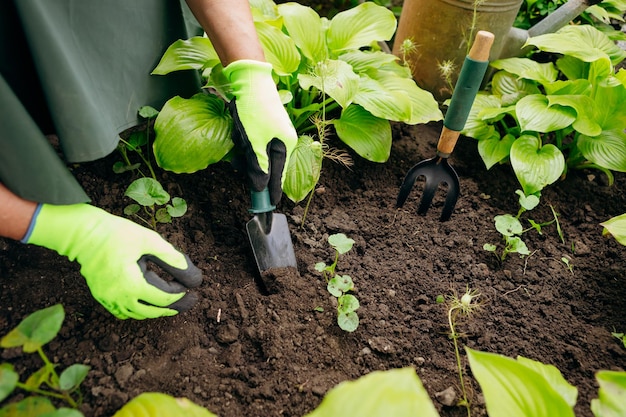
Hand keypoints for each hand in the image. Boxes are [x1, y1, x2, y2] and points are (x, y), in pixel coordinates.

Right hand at [23, 204, 202, 319]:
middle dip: (174, 307)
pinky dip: (138, 310)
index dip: (181, 293)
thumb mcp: (149, 241)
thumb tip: (193, 277)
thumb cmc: (117, 234)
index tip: (192, 286)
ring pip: (138, 314)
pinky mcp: (101, 297)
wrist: (83, 234)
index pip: (164, 298)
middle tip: (190, 300)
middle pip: (153, 311)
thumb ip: (172, 258)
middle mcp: (118, 298)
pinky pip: (123, 312)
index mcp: (131, 284)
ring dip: (156, 310)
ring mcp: (107, 300)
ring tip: (172, 302)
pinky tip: (148, 301)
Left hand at [224, 60, 297, 204]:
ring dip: (244, 149)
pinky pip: (252, 141)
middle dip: (250, 164)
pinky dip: (243, 139)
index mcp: (286, 146)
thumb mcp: (254, 142)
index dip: (271, 192)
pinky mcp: (262, 125)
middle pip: (266, 165)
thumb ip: (258, 166)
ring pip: (256, 153)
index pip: (279, 177)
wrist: (250, 79)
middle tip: (240, 159)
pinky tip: (239, 128)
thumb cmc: (255, 110)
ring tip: (239, 135)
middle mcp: (282, 140)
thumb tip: (259, 188)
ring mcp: (272, 132)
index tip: (266, 207)